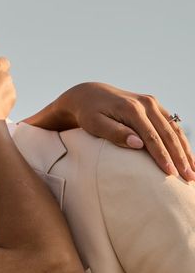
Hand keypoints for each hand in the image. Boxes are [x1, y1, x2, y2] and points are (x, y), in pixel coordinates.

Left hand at [53, 82, 194, 180]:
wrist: (89, 94)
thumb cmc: (88, 113)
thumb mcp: (94, 123)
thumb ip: (114, 132)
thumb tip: (137, 144)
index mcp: (132, 108)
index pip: (152, 137)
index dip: (162, 156)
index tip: (170, 173)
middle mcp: (146, 103)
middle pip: (168, 134)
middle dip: (180, 157)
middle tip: (189, 178)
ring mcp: (152, 103)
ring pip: (174, 129)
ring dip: (186, 151)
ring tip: (193, 172)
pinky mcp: (155, 106)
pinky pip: (172, 125)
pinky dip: (181, 141)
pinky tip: (188, 156)